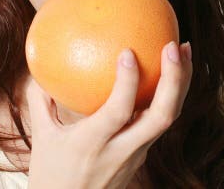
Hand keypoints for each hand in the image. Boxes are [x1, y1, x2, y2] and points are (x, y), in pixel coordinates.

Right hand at [25, 40, 192, 188]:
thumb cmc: (51, 176)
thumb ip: (42, 102)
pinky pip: (160, 122)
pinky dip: (170, 96)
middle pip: (161, 116)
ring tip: (183, 51)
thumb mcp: (42, 138)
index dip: (127, 82)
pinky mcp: (142, 156)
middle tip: (174, 46)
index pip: (118, 112)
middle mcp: (121, 151)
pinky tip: (169, 73)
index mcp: (93, 144)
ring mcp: (136, 156)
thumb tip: (40, 68)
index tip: (128, 52)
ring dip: (181, 84)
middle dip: (174, 79)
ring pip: (169, 119)